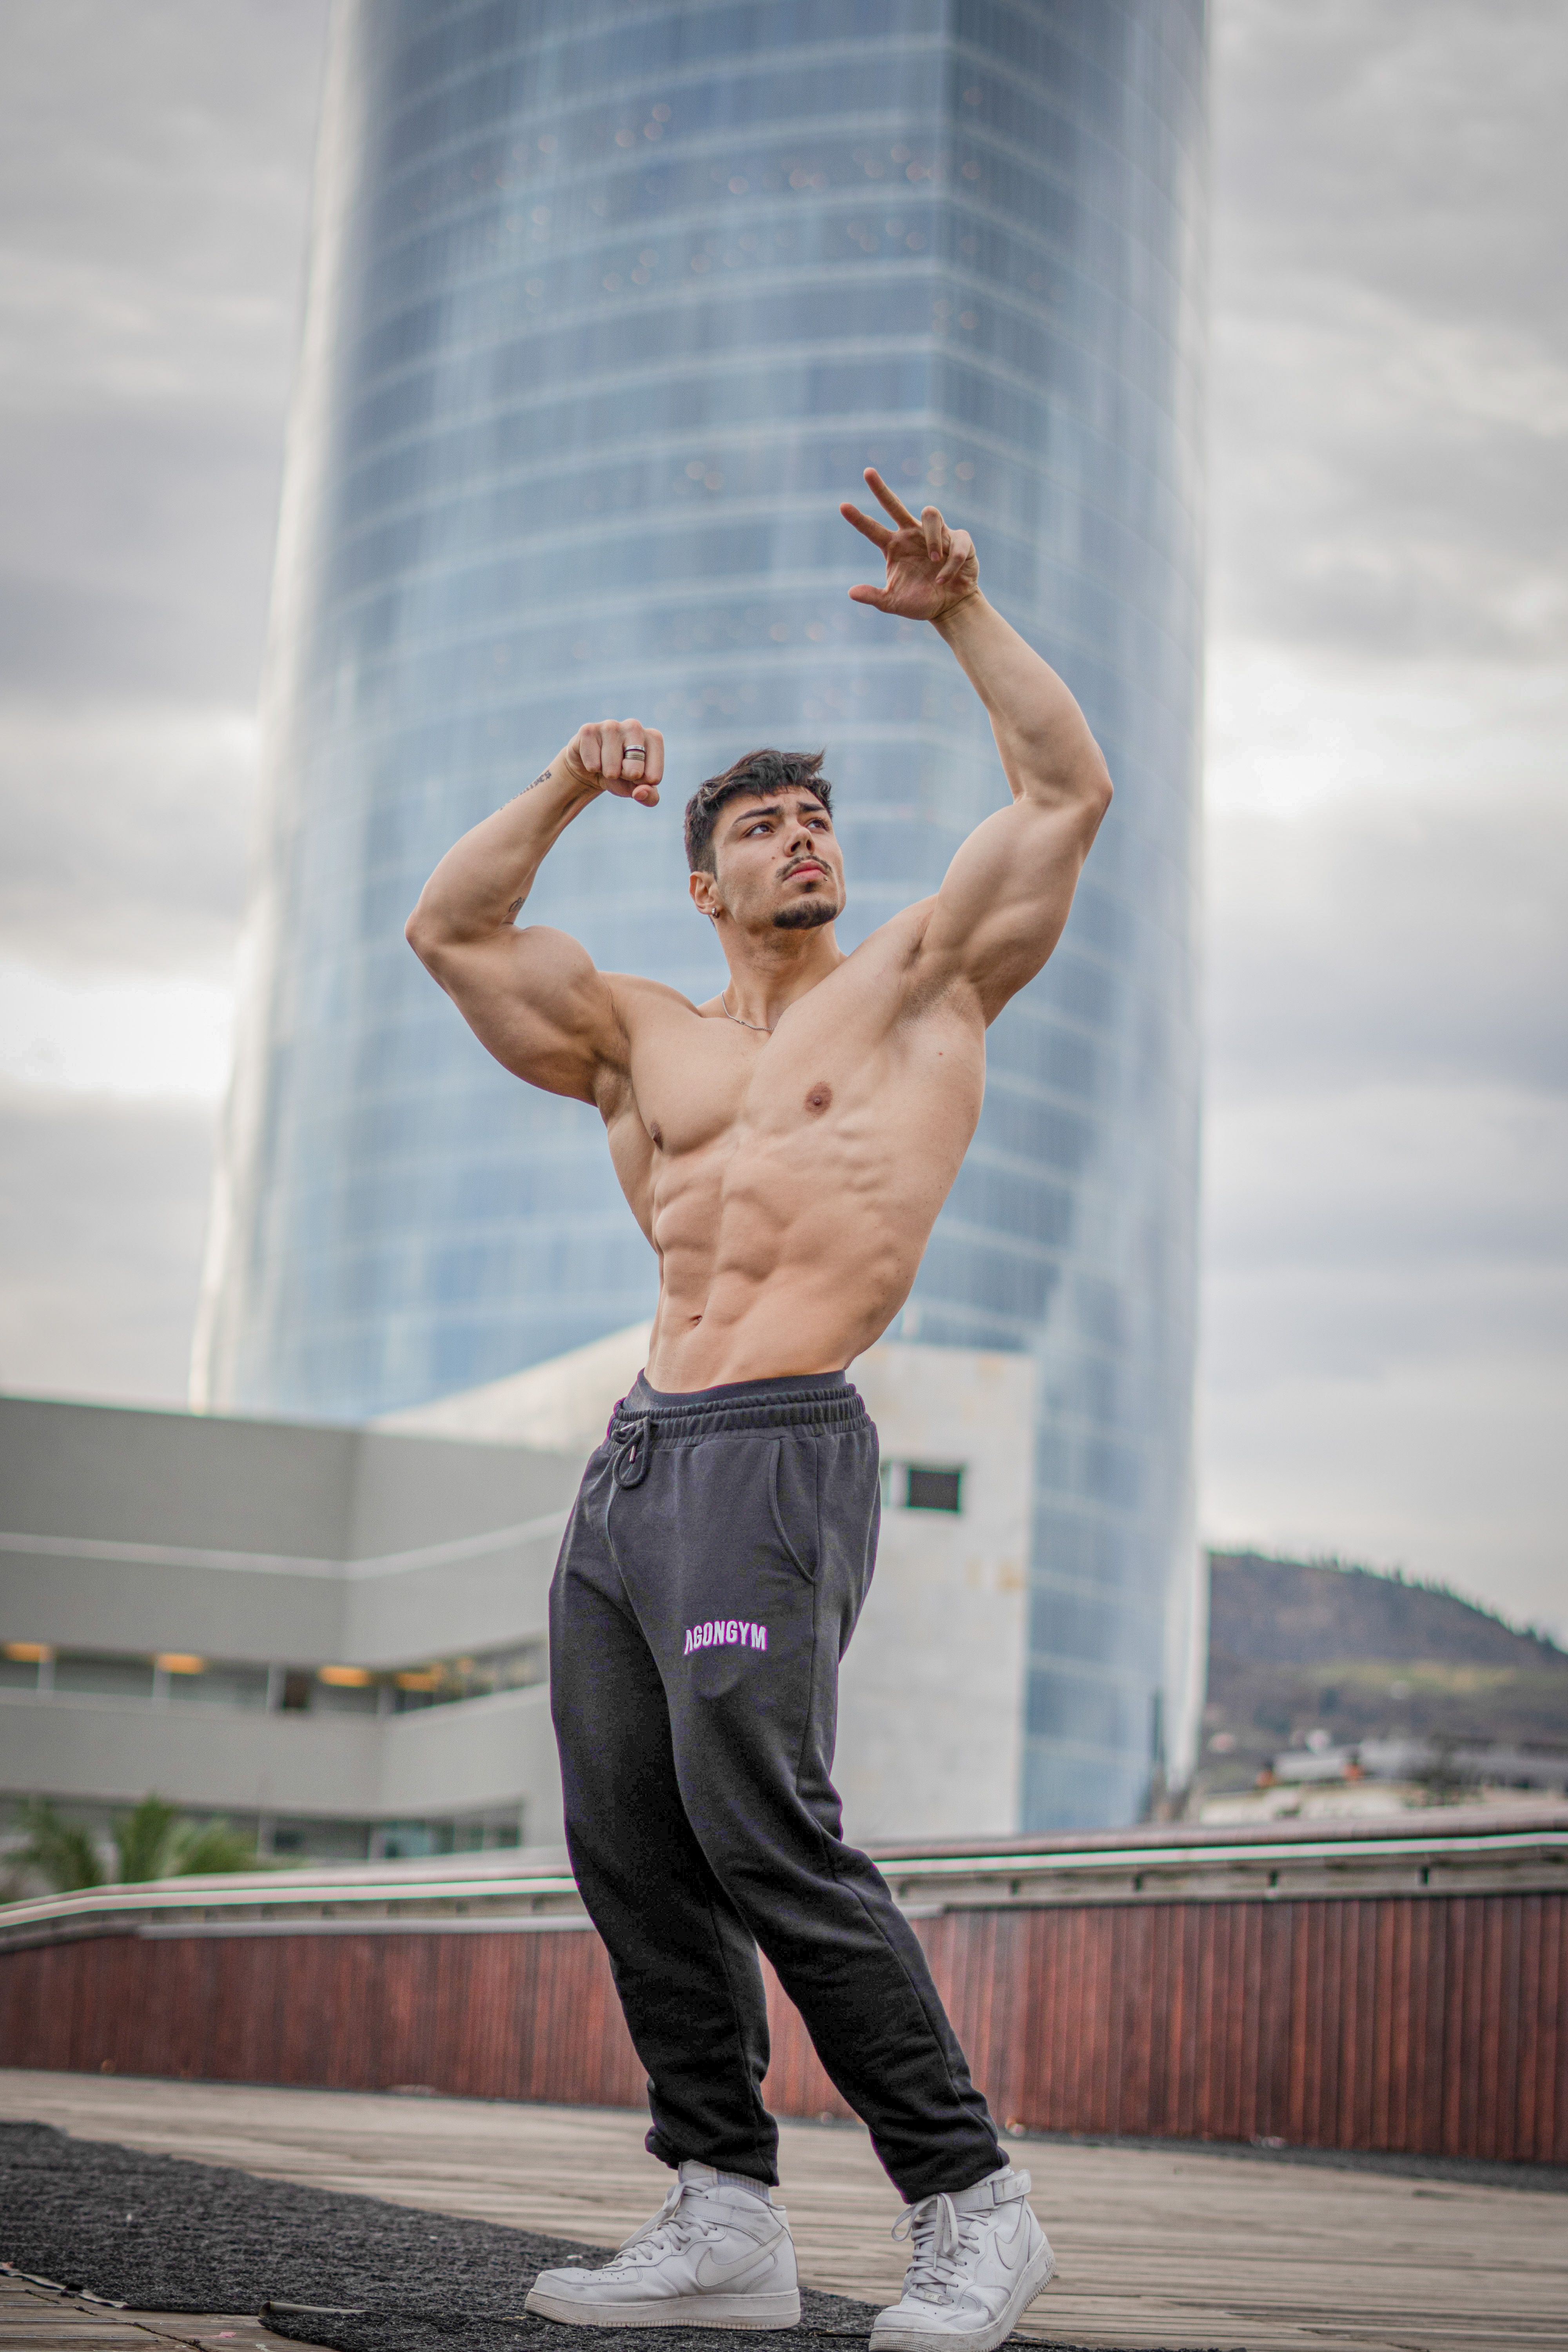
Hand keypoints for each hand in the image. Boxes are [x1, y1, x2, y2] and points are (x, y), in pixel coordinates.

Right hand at [564, 720, 663, 806]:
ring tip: (606, 764)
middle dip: (626, 777)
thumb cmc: (622, 776)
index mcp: (653, 738)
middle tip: (621, 770)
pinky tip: (593, 759)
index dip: (642, 783)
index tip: (636, 774)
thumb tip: (640, 793)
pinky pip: (593, 765)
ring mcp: (610, 725)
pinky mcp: (588, 730)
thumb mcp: (639, 789)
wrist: (593, 768)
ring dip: (608, 774)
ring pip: (611, 768)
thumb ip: (650, 796)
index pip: (654, 776)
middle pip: (634, 770)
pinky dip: (592, 769)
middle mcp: (634, 726)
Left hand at [839, 469, 978, 622]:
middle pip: (894, 505)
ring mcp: (935, 534)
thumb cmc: (921, 602)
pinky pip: (954, 542)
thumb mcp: (894, 603)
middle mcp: (911, 534)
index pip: (872, 529)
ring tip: (934, 561)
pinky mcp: (958, 539)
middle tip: (867, 472)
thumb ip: (874, 597)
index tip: (842, 506)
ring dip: (932, 539)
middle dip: (880, 489)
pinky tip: (946, 578)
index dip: (858, 518)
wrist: (951, 607)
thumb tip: (851, 592)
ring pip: (930, 514)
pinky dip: (950, 562)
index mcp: (894, 546)